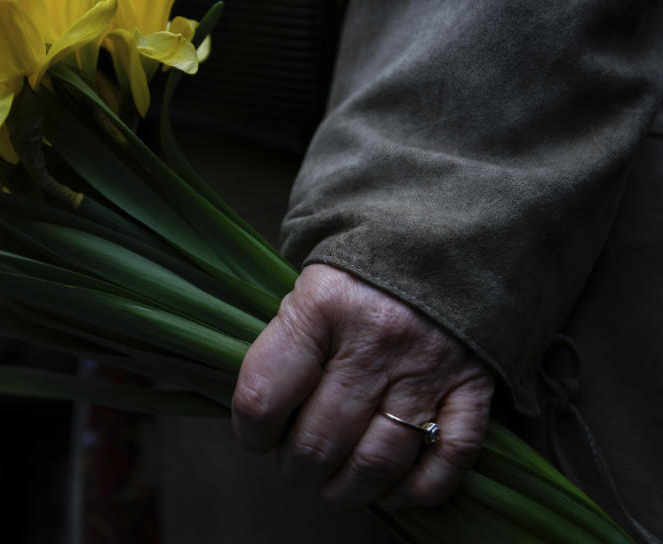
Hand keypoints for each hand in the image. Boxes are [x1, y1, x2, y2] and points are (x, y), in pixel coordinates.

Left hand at [231, 263, 494, 509]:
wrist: (449, 233)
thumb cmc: (363, 269)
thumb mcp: (309, 285)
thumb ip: (286, 344)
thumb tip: (262, 416)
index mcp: (322, 306)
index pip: (263, 396)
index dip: (250, 432)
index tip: (256, 435)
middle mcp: (375, 341)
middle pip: (319, 442)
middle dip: (297, 468)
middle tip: (296, 463)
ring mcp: (427, 367)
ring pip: (377, 462)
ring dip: (347, 489)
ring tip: (334, 484)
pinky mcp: (473, 385)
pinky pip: (448, 458)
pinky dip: (417, 489)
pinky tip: (393, 490)